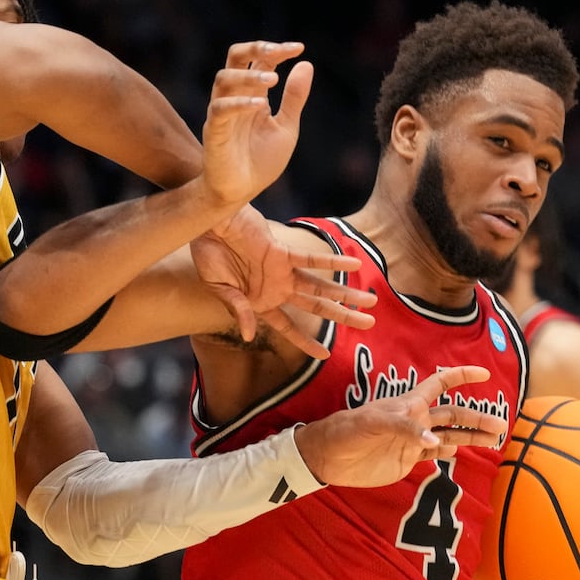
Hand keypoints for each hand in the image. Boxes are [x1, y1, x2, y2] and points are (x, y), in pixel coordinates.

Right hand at [192, 205, 375, 357]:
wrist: (207, 223)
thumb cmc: (208, 254)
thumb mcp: (219, 288)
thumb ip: (237, 310)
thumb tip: (249, 336)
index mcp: (260, 303)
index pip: (288, 328)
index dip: (305, 342)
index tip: (325, 355)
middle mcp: (276, 290)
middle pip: (316, 308)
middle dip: (343, 317)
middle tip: (369, 326)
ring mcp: (282, 272)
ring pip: (321, 287)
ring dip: (346, 294)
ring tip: (371, 300)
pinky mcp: (283, 253)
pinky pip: (312, 259)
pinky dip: (333, 263)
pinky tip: (355, 265)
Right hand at [200, 40, 311, 207]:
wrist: (240, 193)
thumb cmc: (260, 162)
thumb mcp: (286, 127)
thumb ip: (294, 98)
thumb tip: (306, 63)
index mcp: (253, 94)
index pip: (261, 60)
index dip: (278, 50)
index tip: (299, 48)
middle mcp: (235, 97)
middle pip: (235, 58)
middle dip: (254, 47)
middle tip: (277, 50)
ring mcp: (222, 113)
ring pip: (224, 79)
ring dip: (249, 75)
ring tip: (273, 79)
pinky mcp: (214, 132)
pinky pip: (219, 110)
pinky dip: (239, 103)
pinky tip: (260, 105)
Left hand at [295, 366, 506, 486]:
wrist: (328, 458)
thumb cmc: (347, 431)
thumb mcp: (374, 424)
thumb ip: (407, 431)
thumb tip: (438, 443)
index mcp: (409, 403)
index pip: (441, 383)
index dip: (462, 376)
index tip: (485, 374)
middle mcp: (416, 419)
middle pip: (454, 414)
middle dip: (477, 418)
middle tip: (500, 426)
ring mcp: (413, 440)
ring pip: (449, 435)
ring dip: (470, 436)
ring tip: (493, 440)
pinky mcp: (407, 459)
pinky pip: (434, 454)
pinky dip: (449, 452)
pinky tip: (461, 453)